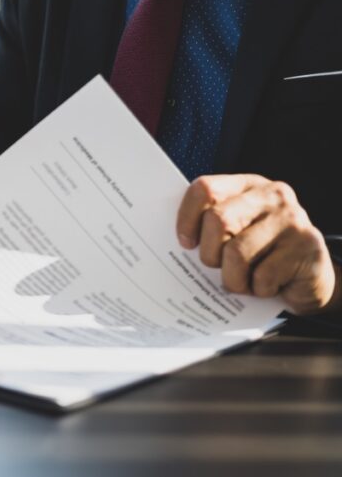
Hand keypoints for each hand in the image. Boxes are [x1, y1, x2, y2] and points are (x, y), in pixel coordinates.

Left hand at [177, 175, 340, 314]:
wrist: (309, 279)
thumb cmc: (259, 256)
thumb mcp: (234, 233)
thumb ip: (208, 227)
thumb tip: (166, 242)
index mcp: (247, 186)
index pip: (205, 189)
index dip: (187, 219)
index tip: (186, 243)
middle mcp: (272, 196)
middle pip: (218, 220)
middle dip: (209, 254)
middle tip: (217, 267)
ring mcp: (293, 219)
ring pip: (237, 253)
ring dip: (232, 279)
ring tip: (242, 282)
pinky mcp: (308, 246)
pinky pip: (262, 276)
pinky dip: (257, 290)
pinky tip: (267, 287)